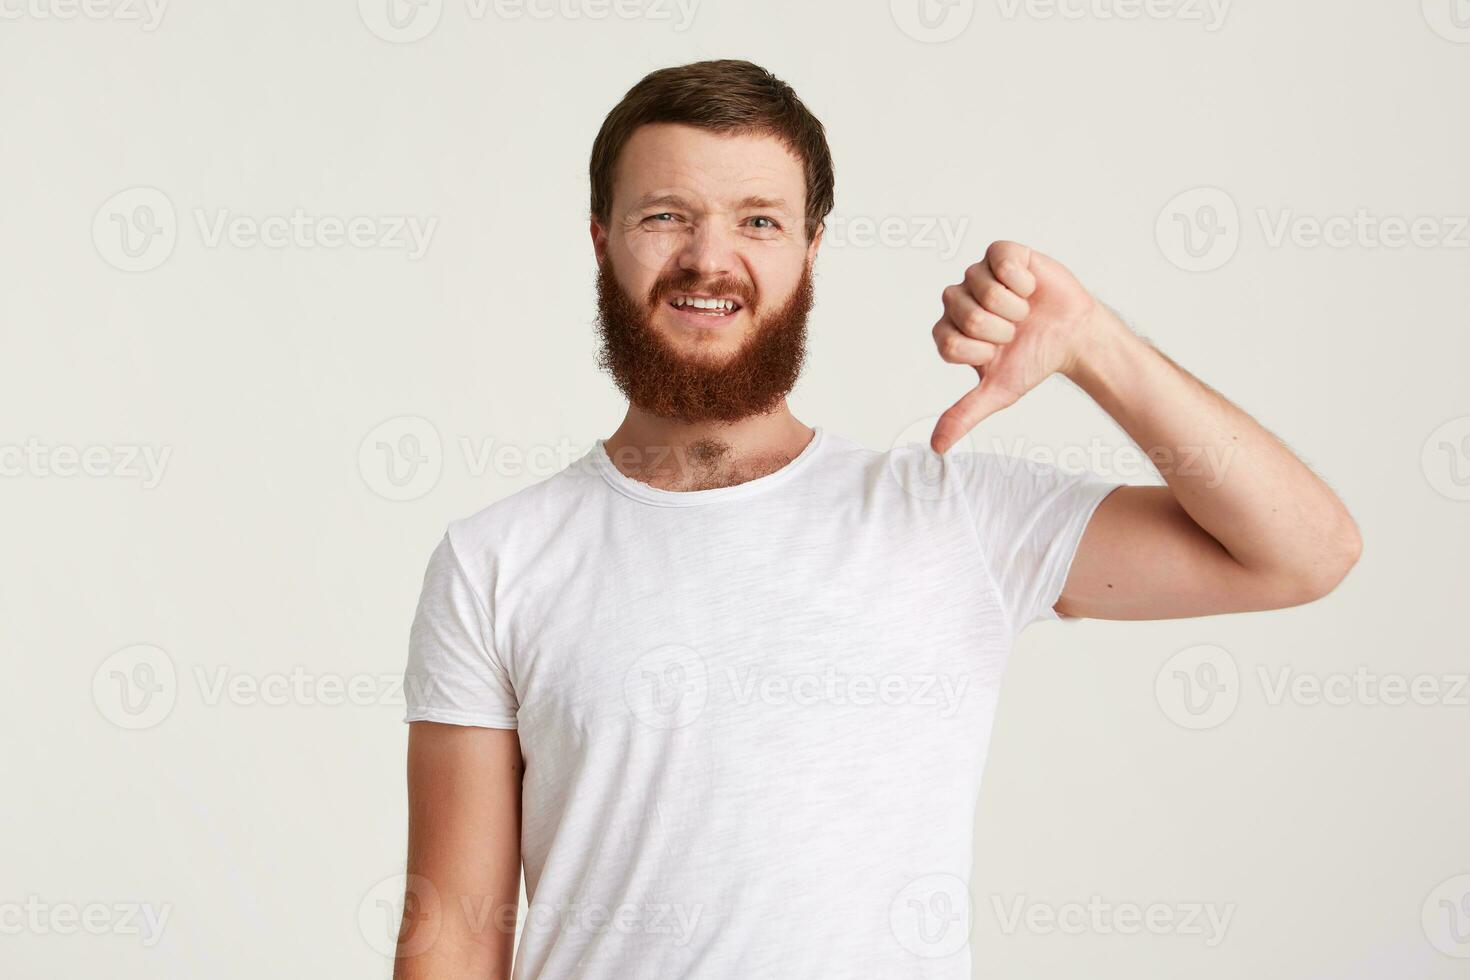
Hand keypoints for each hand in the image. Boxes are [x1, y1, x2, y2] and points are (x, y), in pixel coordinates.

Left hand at [929, 241, 1102, 452]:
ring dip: (1014, 307)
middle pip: (966, 316)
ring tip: (1024, 311)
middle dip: (1000, 330)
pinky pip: (1001, 263)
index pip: (949, 342)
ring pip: (984, 289)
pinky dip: (1022, 281)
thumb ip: (964, 414)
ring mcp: (977, 275)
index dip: (981, 351)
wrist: (1073, 337)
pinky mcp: (1001, 254)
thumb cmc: (1034, 360)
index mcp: (949, 331)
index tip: (998, 352)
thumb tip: (937, 447)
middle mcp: (958, 300)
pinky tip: (1029, 289)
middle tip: (1015, 331)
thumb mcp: (998, 392)